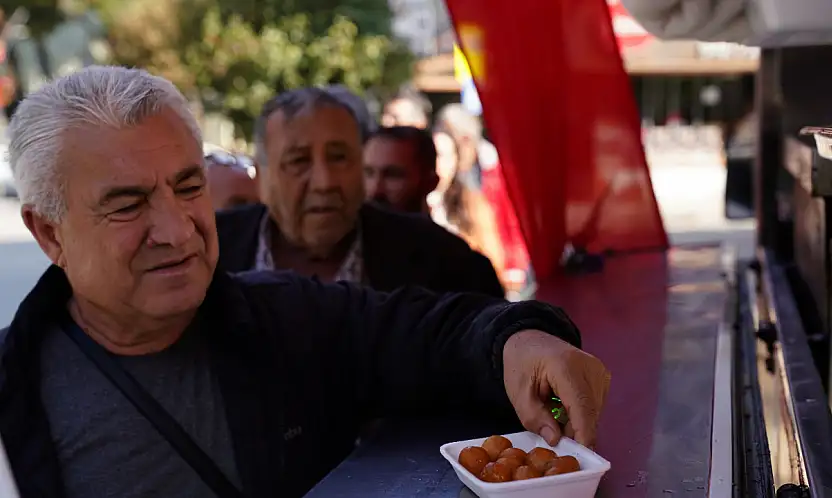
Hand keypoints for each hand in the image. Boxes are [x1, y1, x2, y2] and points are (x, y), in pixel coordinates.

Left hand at [502, 330, 609, 448]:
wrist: (529, 340)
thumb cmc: (522, 362)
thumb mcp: (518, 393)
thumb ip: (535, 418)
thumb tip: (556, 440)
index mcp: (566, 366)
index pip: (582, 406)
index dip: (583, 433)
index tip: (581, 454)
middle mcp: (589, 366)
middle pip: (590, 412)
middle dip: (574, 430)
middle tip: (550, 431)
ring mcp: (599, 370)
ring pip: (594, 412)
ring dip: (576, 421)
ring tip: (553, 409)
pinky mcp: (602, 376)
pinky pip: (595, 405)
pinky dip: (579, 412)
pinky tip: (562, 404)